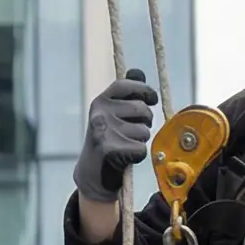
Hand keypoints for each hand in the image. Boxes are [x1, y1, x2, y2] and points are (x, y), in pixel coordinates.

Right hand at [73, 69, 158, 203]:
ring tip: (126, 144)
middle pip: (142, 109)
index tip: (152, 99)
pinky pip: (141, 148)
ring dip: (141, 140)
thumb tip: (137, 71)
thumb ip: (126, 95)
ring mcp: (104, 131)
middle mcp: (100, 114)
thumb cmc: (108, 139)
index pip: (126, 84)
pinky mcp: (110, 149)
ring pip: (144, 131)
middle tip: (134, 130)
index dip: (144, 89)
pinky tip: (125, 157)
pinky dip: (138, 155)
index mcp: (99, 101)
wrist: (92, 173)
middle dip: (145, 121)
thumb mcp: (112, 114)